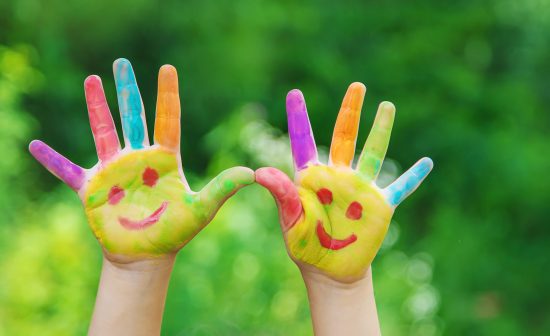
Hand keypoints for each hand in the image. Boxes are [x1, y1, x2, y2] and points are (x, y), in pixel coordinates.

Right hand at [29, 59, 253, 262]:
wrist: (147, 254)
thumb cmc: (174, 231)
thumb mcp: (201, 209)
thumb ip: (223, 188)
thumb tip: (253, 174)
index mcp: (164, 159)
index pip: (167, 120)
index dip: (167, 95)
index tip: (168, 68)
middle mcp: (138, 158)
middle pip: (132, 117)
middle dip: (127, 90)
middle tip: (121, 63)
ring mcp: (114, 170)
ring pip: (103, 131)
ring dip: (97, 107)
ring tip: (92, 80)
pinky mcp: (92, 188)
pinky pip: (67, 170)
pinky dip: (51, 160)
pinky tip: (33, 146)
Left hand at [256, 83, 432, 282]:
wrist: (330, 270)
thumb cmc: (305, 244)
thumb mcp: (290, 220)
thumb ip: (281, 194)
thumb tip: (260, 171)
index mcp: (311, 177)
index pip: (304, 141)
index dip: (299, 117)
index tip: (294, 93)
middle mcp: (337, 176)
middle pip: (344, 136)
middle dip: (350, 111)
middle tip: (357, 86)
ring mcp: (360, 188)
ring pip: (372, 153)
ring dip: (380, 130)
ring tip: (387, 106)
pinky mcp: (379, 206)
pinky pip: (400, 188)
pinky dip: (413, 177)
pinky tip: (427, 162)